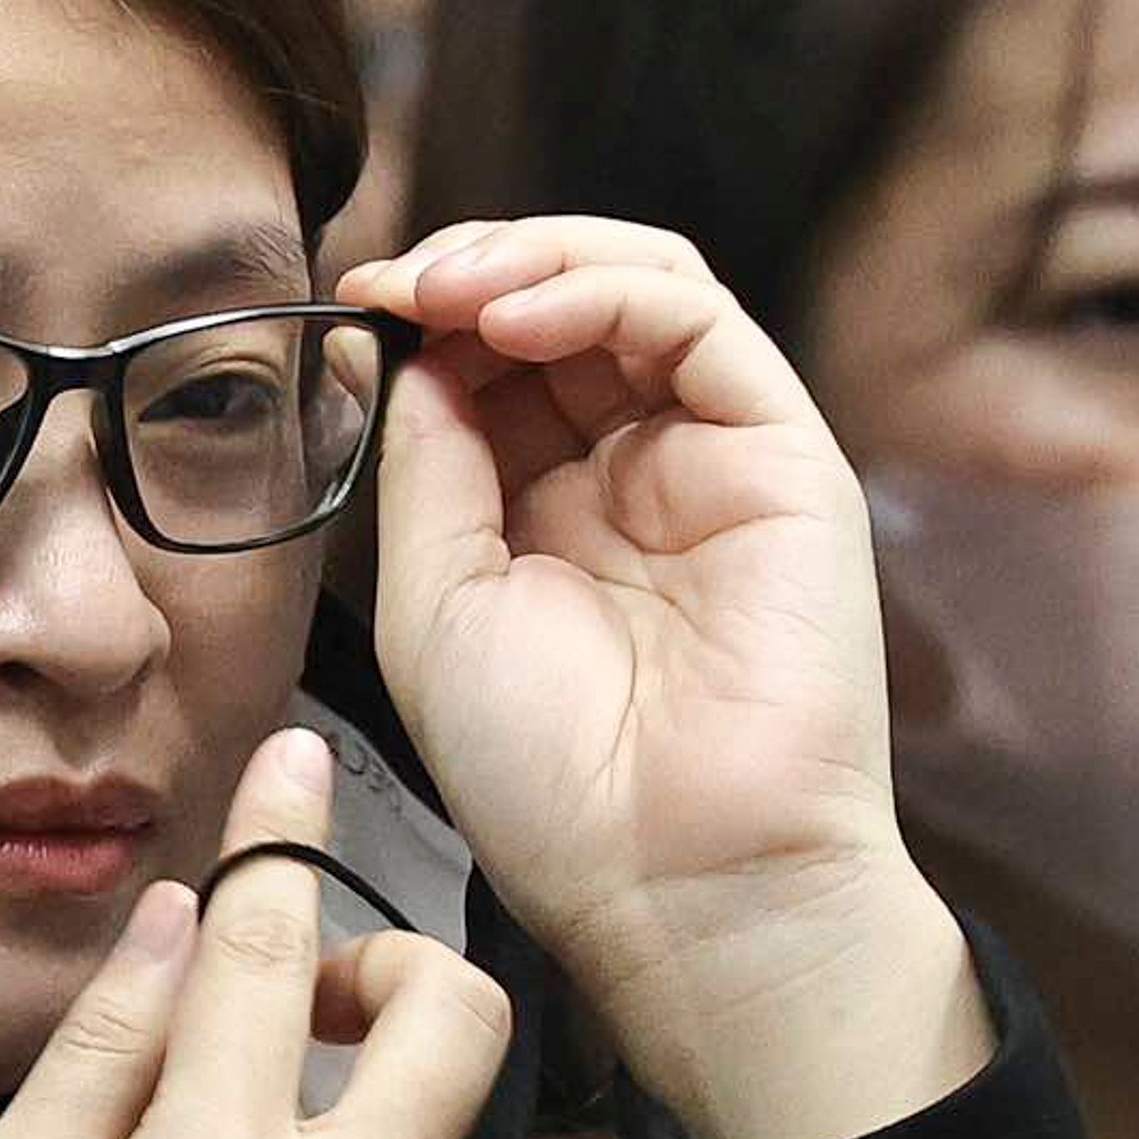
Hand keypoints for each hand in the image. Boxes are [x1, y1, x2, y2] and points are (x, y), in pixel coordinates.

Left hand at [338, 217, 988, 1138]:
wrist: (673, 880)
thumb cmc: (549, 783)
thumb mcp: (433, 605)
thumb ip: (428, 467)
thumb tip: (412, 348)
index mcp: (545, 514)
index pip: (492, 363)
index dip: (425, 318)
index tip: (355, 303)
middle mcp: (633, 473)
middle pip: (562, 306)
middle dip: (471, 269)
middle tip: (398, 280)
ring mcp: (712, 459)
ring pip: (637, 288)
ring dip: (532, 259)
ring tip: (453, 285)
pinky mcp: (784, 457)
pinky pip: (700, 322)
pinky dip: (604, 288)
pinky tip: (521, 313)